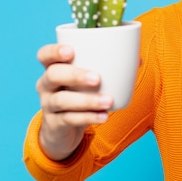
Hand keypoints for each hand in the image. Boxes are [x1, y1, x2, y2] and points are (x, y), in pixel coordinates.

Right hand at [35, 44, 113, 160]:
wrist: (63, 129)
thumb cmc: (79, 94)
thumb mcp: (88, 80)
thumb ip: (108, 67)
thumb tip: (137, 59)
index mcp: (53, 67)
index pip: (44, 54)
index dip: (54, 51)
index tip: (71, 51)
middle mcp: (46, 84)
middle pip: (52, 75)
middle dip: (75, 75)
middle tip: (97, 78)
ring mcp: (47, 105)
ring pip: (61, 100)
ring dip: (87, 100)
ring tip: (108, 101)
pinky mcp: (54, 123)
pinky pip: (69, 119)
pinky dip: (89, 117)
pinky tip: (104, 116)